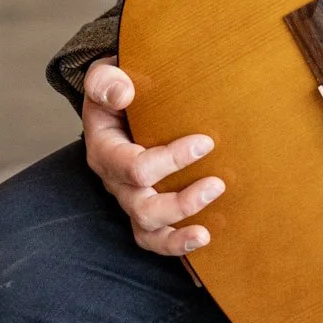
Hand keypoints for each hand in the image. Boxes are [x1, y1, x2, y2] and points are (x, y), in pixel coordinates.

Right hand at [82, 59, 223, 255]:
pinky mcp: (145, 207)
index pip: (135, 167)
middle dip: (180, 202)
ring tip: (207, 231)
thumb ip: (106, 80)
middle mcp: (116, 180)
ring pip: (147, 230)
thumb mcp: (105, 76)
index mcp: (106, 150)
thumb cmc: (119, 87)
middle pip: (141, 206)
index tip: (206, 142)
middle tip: (217, 184)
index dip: (171, 160)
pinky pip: (154, 238)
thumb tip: (122, 94)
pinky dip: (175, 247)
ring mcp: (130, 197)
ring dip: (178, 231)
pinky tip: (203, 241)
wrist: (119, 99)